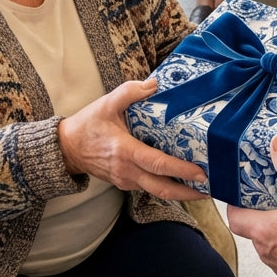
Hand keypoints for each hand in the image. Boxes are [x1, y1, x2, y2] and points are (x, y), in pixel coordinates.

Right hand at [57, 78, 205, 200]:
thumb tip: (154, 84)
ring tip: (202, 187)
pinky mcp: (125, 183)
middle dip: (188, 192)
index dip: (181, 170)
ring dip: (180, 192)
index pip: (158, 164)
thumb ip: (129, 92)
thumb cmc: (87, 126)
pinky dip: (166, 186)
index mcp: (125, 152)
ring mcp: (126, 180)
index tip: (201, 172)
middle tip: (210, 188)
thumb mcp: (106, 104)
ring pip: (157, 191)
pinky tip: (180, 181)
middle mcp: (127, 171)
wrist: (66, 149)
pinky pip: (149, 188)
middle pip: (162, 189)